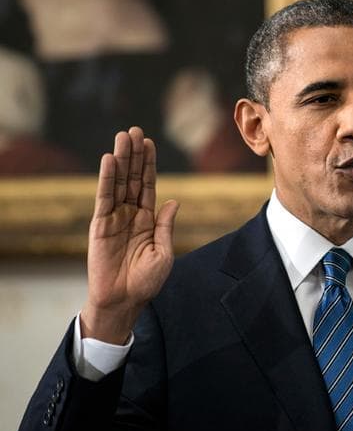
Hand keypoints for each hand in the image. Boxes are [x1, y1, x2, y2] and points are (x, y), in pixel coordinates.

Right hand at [81, 127, 178, 343]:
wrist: (124, 300)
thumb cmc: (146, 281)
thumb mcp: (163, 252)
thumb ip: (165, 226)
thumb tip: (173, 201)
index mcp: (147, 219)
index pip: (148, 185)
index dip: (148, 164)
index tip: (149, 142)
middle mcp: (130, 214)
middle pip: (132, 178)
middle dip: (134, 154)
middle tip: (135, 130)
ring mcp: (114, 218)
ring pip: (118, 183)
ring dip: (121, 159)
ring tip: (123, 136)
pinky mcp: (100, 225)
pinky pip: (104, 198)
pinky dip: (107, 179)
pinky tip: (109, 160)